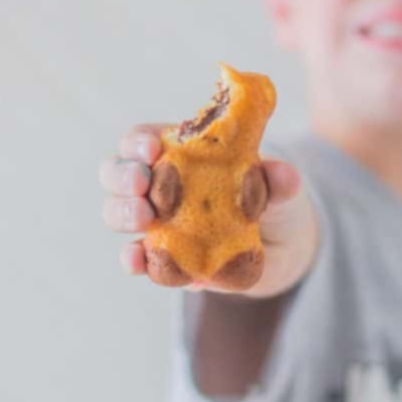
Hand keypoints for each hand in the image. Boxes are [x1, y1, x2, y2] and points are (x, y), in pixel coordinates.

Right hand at [99, 124, 318, 296]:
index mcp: (179, 154)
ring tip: (145, 218)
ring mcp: (156, 224)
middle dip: (122, 177)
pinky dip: (132, 259)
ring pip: (117, 213)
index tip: (152, 150)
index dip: (138, 143)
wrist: (282, 249)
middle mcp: (158, 185)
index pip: (142, 140)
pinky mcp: (162, 260)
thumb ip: (277, 181)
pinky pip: (136, 259)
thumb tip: (285, 176)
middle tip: (142, 184)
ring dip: (123, 214)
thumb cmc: (271, 201)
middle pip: (117, 173)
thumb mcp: (278, 188)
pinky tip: (137, 259)